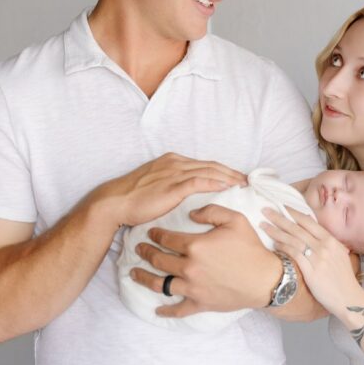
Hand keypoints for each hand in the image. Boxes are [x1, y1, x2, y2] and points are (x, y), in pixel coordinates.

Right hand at [94, 153, 245, 227]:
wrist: (115, 202)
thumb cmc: (133, 199)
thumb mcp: (156, 186)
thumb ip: (173, 186)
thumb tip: (188, 195)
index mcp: (173, 162)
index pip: (205, 164)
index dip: (223, 171)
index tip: (238, 178)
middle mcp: (176, 163)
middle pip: (212, 165)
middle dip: (232, 172)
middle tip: (248, 180)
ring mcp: (174, 172)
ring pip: (209, 171)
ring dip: (229, 178)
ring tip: (243, 185)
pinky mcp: (172, 185)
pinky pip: (199, 181)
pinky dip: (216, 183)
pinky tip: (227, 188)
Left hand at [130, 204, 281, 316]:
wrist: (265, 280)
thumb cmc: (251, 248)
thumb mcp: (235, 219)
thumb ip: (211, 211)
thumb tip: (191, 213)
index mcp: (195, 246)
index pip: (166, 239)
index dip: (155, 235)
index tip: (149, 233)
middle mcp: (189, 268)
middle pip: (158, 260)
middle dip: (145, 253)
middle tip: (138, 249)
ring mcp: (193, 288)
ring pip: (161, 284)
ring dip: (144, 278)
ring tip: (134, 274)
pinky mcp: (200, 303)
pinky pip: (178, 310)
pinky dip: (165, 311)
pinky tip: (157, 310)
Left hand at [260, 206, 363, 314]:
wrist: (348, 298)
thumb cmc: (343, 278)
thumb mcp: (340, 254)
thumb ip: (327, 243)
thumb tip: (313, 232)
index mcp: (331, 240)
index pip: (309, 222)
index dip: (293, 213)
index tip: (281, 206)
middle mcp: (324, 246)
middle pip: (298, 228)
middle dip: (280, 218)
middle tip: (265, 210)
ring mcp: (318, 258)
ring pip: (293, 240)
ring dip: (276, 231)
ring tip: (263, 225)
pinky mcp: (311, 271)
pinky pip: (294, 255)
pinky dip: (283, 247)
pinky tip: (274, 244)